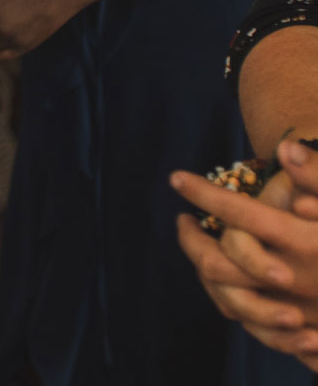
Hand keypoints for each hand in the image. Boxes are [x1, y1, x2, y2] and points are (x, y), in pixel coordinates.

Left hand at [174, 138, 317, 363]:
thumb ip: (317, 176)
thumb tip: (285, 147)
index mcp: (306, 243)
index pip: (240, 214)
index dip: (203, 193)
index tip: (176, 178)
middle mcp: (294, 280)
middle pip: (217, 262)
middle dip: (191, 239)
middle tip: (182, 220)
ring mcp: (294, 310)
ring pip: (225, 295)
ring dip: (203, 267)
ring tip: (197, 244)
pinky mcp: (298, 332)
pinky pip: (246, 319)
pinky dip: (228, 296)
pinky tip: (222, 276)